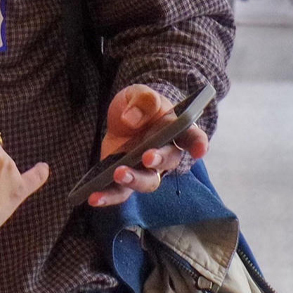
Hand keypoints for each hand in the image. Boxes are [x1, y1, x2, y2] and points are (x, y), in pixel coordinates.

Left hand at [86, 85, 207, 207]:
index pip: (192, 137)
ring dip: (134, 180)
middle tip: (146, 157)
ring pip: (147, 182)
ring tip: (119, 174)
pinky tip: (94, 197)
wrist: (125, 116)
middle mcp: (165, 153)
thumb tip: (131, 120)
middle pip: (168, 162)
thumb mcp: (138, 94)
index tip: (199, 149)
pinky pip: (121, 192)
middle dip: (158, 161)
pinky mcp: (126, 178)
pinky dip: (109, 197)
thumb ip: (142, 101)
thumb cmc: (140, 105)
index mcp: (175, 129)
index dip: (198, 144)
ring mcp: (146, 169)